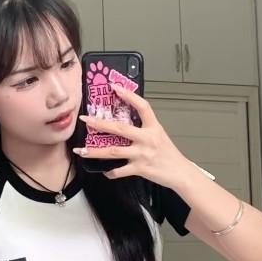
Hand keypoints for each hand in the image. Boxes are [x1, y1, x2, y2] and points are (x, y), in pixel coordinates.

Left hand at [73, 84, 189, 185]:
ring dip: (95, 151)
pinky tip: (104, 170)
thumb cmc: (168, 154)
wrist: (180, 173)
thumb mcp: (159, 135)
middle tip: (85, 119)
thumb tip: (125, 121)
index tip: (114, 87)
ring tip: (81, 150)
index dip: (129, 95)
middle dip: (100, 123)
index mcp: (153, 127)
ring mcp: (142, 154)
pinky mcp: (140, 168)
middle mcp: (147, 139)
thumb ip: (144, 128)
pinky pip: (120, 171)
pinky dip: (110, 172)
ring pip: (114, 151)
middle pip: (120, 128)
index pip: (142, 106)